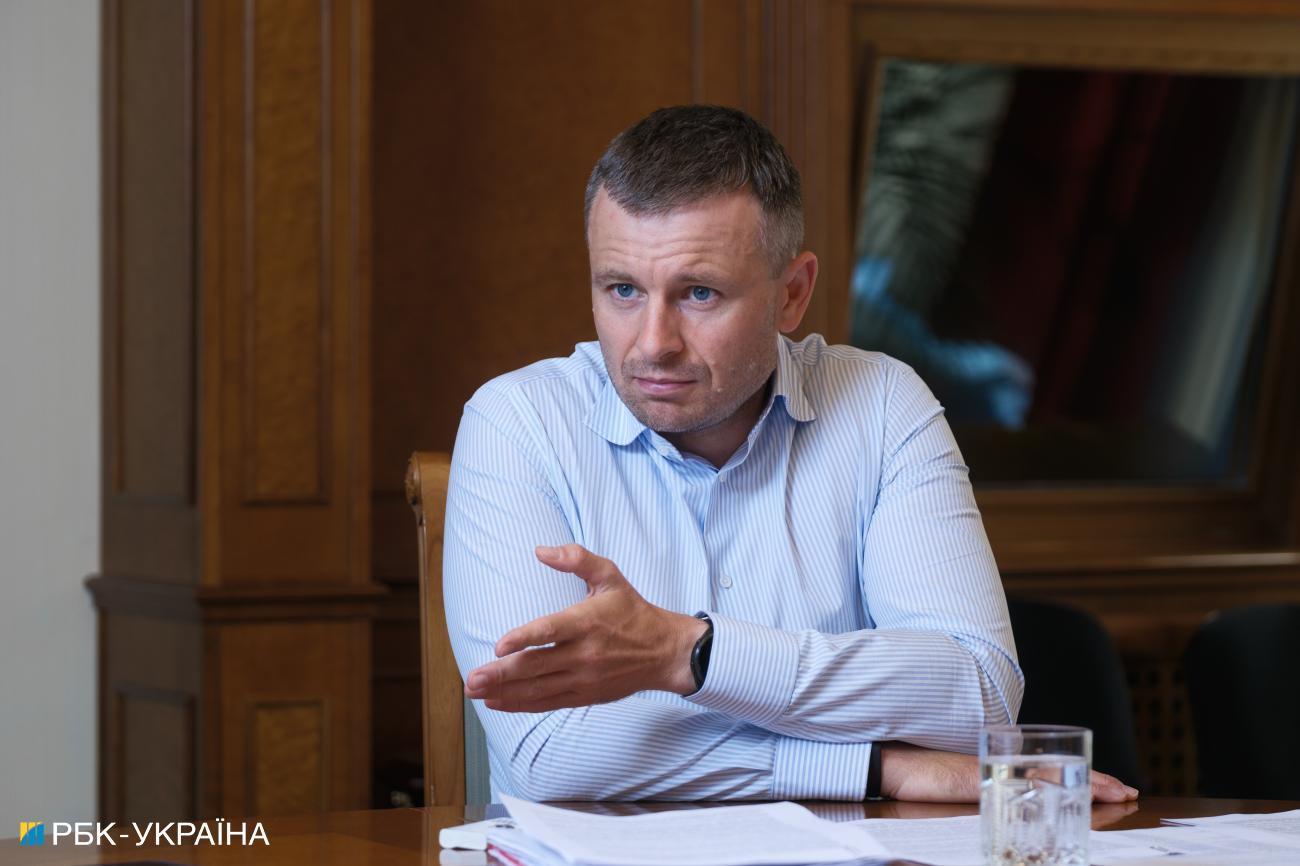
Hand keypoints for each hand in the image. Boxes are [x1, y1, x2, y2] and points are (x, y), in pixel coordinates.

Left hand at [463, 544, 707, 711]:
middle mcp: (584, 653)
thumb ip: (577, 559)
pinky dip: (522, 704)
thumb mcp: (610, 575)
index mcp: (587, 622)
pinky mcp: (585, 695)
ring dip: (504, 692)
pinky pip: (549, 701)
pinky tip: (498, 702)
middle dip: (501, 674)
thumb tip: (540, 550)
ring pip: (538, 688)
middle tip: (472, 678)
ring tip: (475, 691)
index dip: (524, 639)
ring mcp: (584, 678)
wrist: (664, 652)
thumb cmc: (632, 610)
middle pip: (536, 666)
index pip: (550, 632)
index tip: (498, 646)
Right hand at [880, 743, 1140, 802]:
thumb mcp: (955, 782)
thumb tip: (1005, 800)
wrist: (887, 761)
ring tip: (1117, 791)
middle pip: (1056, 770)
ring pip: (1048, 775)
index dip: (1078, 775)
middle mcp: (1001, 764)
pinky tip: (1069, 790)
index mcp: (998, 765)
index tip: (1109, 783)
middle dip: (1094, 779)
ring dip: (1085, 782)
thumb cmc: (916, 772)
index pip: (1046, 769)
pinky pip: (1022, 782)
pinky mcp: (978, 777)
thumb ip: (979, 785)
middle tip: (1128, 789)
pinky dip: (1051, 785)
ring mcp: (992, 770)